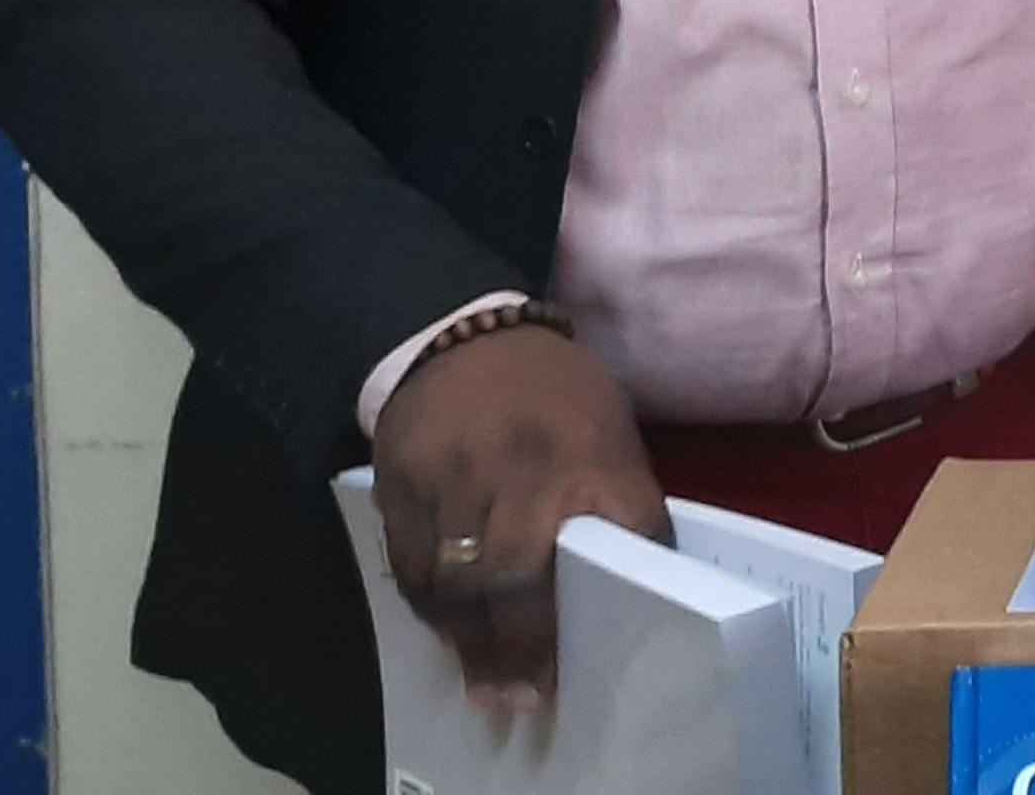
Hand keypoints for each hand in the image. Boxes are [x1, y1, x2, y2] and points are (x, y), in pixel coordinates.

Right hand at [368, 324, 670, 713]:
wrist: (465, 335)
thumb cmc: (556, 393)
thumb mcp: (611, 429)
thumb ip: (617, 497)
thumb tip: (632, 576)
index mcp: (594, 452)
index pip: (623, 532)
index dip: (622, 592)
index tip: (598, 656)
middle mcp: (523, 467)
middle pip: (517, 578)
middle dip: (520, 648)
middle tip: (524, 700)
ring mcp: (455, 476)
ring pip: (456, 581)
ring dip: (469, 643)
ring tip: (486, 685)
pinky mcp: (401, 483)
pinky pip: (409, 565)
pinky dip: (428, 608)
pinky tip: (447, 634)